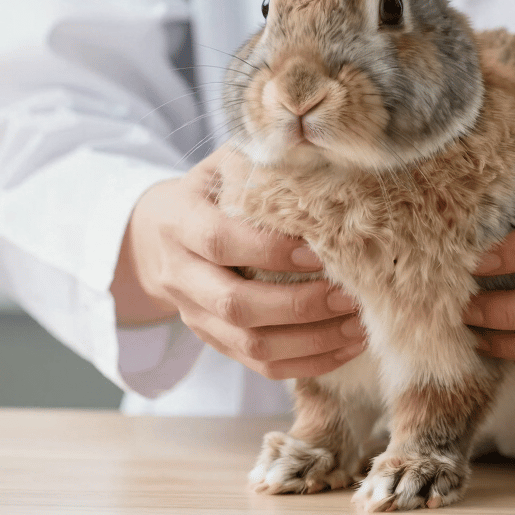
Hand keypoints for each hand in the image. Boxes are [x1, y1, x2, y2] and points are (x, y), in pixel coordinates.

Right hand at [112, 146, 364, 378]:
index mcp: (181, 222)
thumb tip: (319, 149)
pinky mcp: (214, 341)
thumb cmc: (208, 191)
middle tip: (348, 296)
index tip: (319, 252)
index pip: (221, 242)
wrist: (156, 235)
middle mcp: (182, 275)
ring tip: (358, 326)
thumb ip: (260, 161)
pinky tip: (346, 347)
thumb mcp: (222, 164)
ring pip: (249, 345)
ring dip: (311, 342)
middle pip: (235, 305)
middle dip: (298, 306)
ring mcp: (195, 315)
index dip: (269, 252)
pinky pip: (259, 365)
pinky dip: (307, 362)